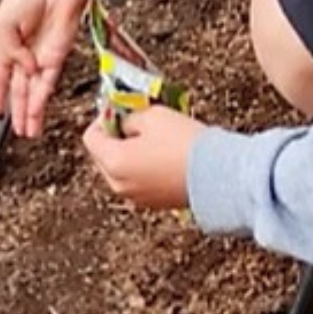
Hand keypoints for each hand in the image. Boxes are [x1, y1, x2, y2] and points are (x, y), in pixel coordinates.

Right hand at [0, 0, 90, 136]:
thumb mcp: (4, 21)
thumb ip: (9, 50)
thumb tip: (23, 69)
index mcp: (6, 41)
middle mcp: (24, 52)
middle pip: (19, 88)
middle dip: (16, 110)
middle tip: (16, 130)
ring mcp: (42, 55)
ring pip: (33, 91)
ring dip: (30, 112)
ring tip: (27, 131)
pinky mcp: (59, 56)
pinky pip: (47, 83)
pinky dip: (40, 98)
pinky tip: (35, 112)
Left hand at [81, 105, 202, 210]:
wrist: (222, 176)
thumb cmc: (186, 145)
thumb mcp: (152, 116)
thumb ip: (129, 116)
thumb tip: (123, 121)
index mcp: (113, 163)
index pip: (91, 137)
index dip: (103, 118)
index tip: (119, 109)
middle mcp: (118, 184)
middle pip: (104, 154)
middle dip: (116, 136)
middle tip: (136, 120)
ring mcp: (136, 197)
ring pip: (122, 168)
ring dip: (130, 152)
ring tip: (154, 138)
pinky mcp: (154, 204)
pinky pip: (139, 181)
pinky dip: (144, 167)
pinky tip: (164, 155)